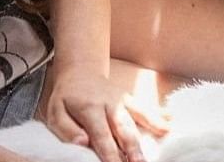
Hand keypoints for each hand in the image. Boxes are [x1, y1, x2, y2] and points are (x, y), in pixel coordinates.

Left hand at [43, 58, 159, 161]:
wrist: (81, 71)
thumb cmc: (67, 97)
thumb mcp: (55, 112)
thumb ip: (67, 129)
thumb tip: (82, 143)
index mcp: (89, 108)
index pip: (101, 135)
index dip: (110, 153)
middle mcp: (110, 104)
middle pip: (123, 130)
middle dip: (132, 150)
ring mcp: (123, 101)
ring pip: (137, 121)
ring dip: (145, 139)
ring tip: (149, 156)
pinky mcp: (131, 100)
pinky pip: (145, 110)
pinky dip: (157, 119)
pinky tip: (168, 128)